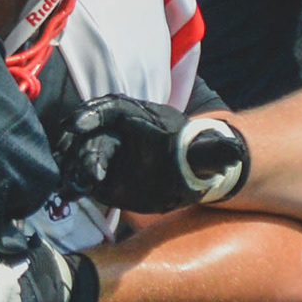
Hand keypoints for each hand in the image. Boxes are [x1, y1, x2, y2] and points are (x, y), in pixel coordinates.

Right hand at [56, 96, 248, 215]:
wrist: (185, 176)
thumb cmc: (194, 160)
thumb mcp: (206, 155)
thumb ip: (215, 154)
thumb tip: (233, 152)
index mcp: (139, 117)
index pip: (111, 109)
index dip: (92, 115)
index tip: (78, 126)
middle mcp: (117, 131)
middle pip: (92, 133)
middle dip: (81, 148)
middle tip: (84, 171)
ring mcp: (106, 152)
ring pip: (80, 152)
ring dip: (71, 166)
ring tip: (71, 185)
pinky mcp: (101, 175)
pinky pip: (80, 175)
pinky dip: (72, 182)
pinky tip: (68, 193)